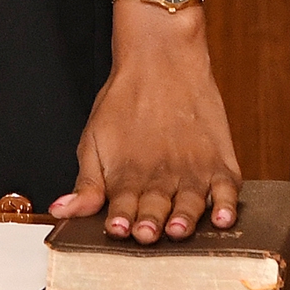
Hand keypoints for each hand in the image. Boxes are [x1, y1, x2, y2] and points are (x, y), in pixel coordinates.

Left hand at [49, 0, 240, 242]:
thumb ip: (86, 182)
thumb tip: (61, 212)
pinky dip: (228, 205)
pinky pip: (228, 189)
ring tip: (177, 228)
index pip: (124, 206)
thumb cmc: (124, 100)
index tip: (117, 229)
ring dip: (184, 219)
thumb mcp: (94, 138)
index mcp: (129, 173)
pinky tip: (223, 216)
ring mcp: (193, 168)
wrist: (160, 56)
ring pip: (191, 204)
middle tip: (145, 233)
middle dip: (150, 223)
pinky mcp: (219, 161)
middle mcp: (162, 175)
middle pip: (157, 208)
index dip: (121, 220)